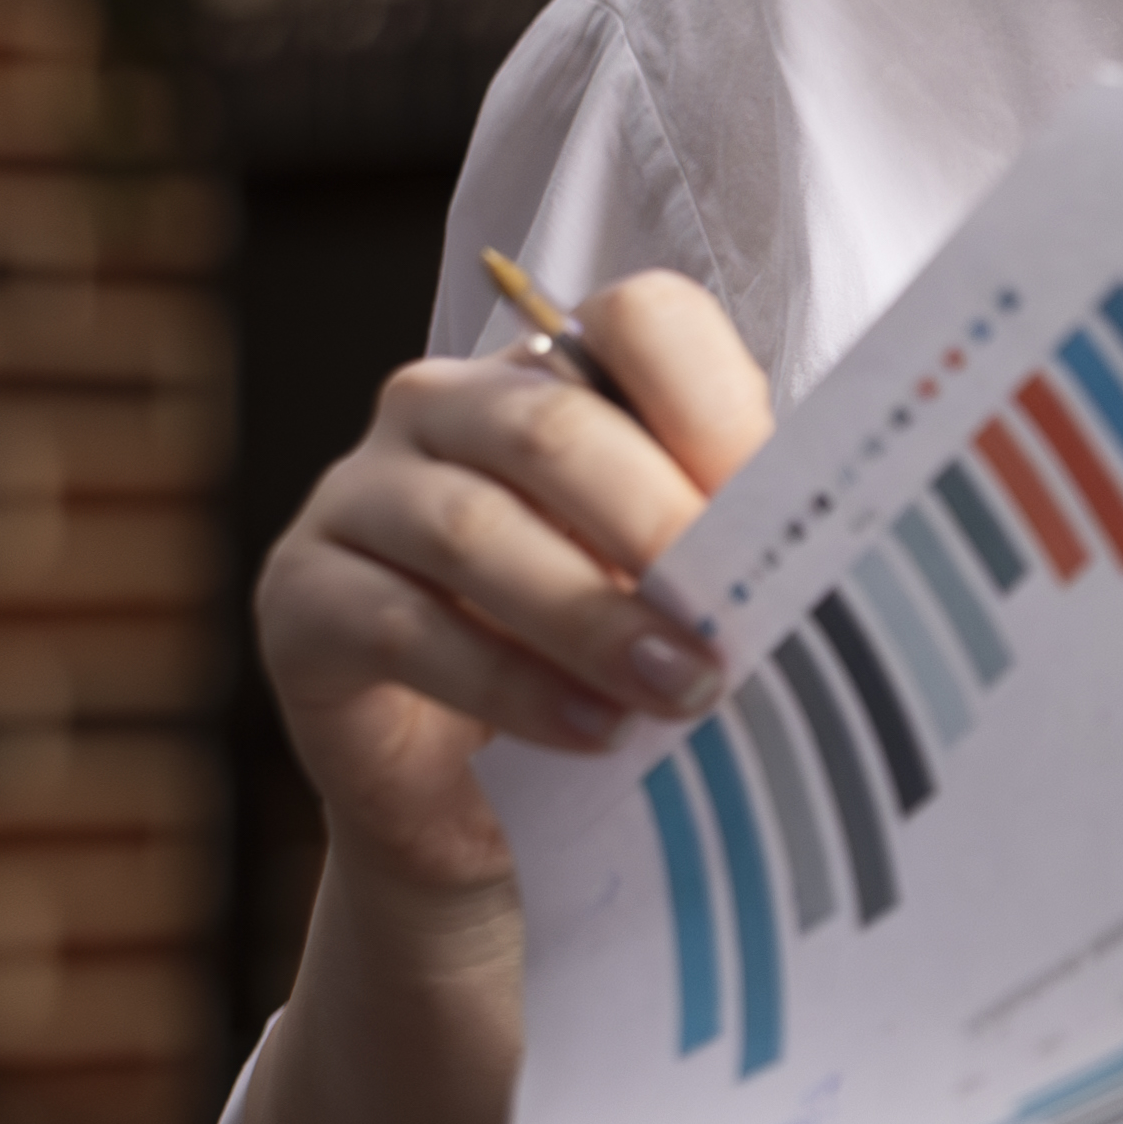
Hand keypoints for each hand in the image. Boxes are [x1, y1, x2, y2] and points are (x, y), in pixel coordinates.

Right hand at [254, 279, 774, 905]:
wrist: (485, 803)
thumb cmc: (602, 662)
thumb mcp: (678, 582)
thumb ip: (728, 536)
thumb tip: (822, 537)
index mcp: (553, 369)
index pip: (639, 320)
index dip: (715, 408)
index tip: (781, 504)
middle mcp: (442, 406)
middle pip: (553, 424)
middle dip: (660, 522)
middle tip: (736, 616)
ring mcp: (357, 495)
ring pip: (473, 528)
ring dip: (592, 618)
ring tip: (685, 690)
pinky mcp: (300, 600)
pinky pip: (402, 626)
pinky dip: (510, 684)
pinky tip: (593, 729)